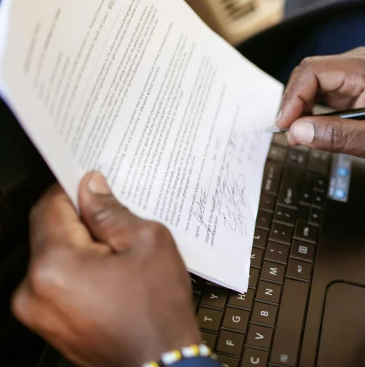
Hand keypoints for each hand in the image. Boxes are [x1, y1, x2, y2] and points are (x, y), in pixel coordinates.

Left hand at [12, 172, 200, 366]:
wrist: (160, 362)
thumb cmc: (157, 311)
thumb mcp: (148, 242)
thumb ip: (112, 211)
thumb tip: (91, 188)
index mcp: (56, 264)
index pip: (51, 205)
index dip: (75, 190)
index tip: (94, 185)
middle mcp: (33, 289)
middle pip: (49, 231)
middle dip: (81, 222)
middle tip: (117, 226)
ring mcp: (35, 310)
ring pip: (53, 256)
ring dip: (79, 248)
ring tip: (118, 258)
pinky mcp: (46, 322)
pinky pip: (56, 281)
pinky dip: (78, 272)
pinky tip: (110, 278)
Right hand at [277, 47, 364, 163]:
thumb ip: (337, 136)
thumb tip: (298, 132)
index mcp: (363, 70)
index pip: (312, 72)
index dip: (293, 97)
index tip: (285, 125)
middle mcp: (356, 63)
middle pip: (308, 74)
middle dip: (294, 103)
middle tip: (290, 133)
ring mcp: (353, 70)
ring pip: (312, 82)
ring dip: (302, 107)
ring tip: (300, 134)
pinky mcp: (351, 81)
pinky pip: (322, 89)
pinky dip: (312, 108)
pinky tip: (313, 127)